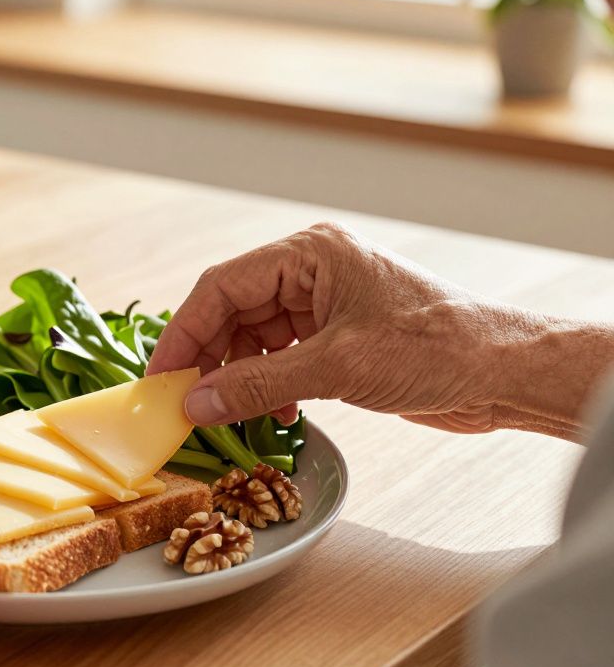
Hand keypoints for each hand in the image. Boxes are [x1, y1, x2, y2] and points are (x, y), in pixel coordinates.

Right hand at [148, 222, 607, 437]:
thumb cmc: (436, 349)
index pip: (221, 286)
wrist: (504, 373)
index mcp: (309, 253)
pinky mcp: (336, 337)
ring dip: (238, 377)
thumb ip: (256, 385)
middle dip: (209, 359)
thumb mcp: (336, 368)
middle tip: (184, 402)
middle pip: (231, 312)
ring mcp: (324, 304)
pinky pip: (280, 357)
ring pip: (252, 338)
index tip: (161, 376)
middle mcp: (311, 271)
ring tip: (229, 413)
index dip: (184, 332)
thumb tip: (195, 404)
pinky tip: (275, 412)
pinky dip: (267, 384)